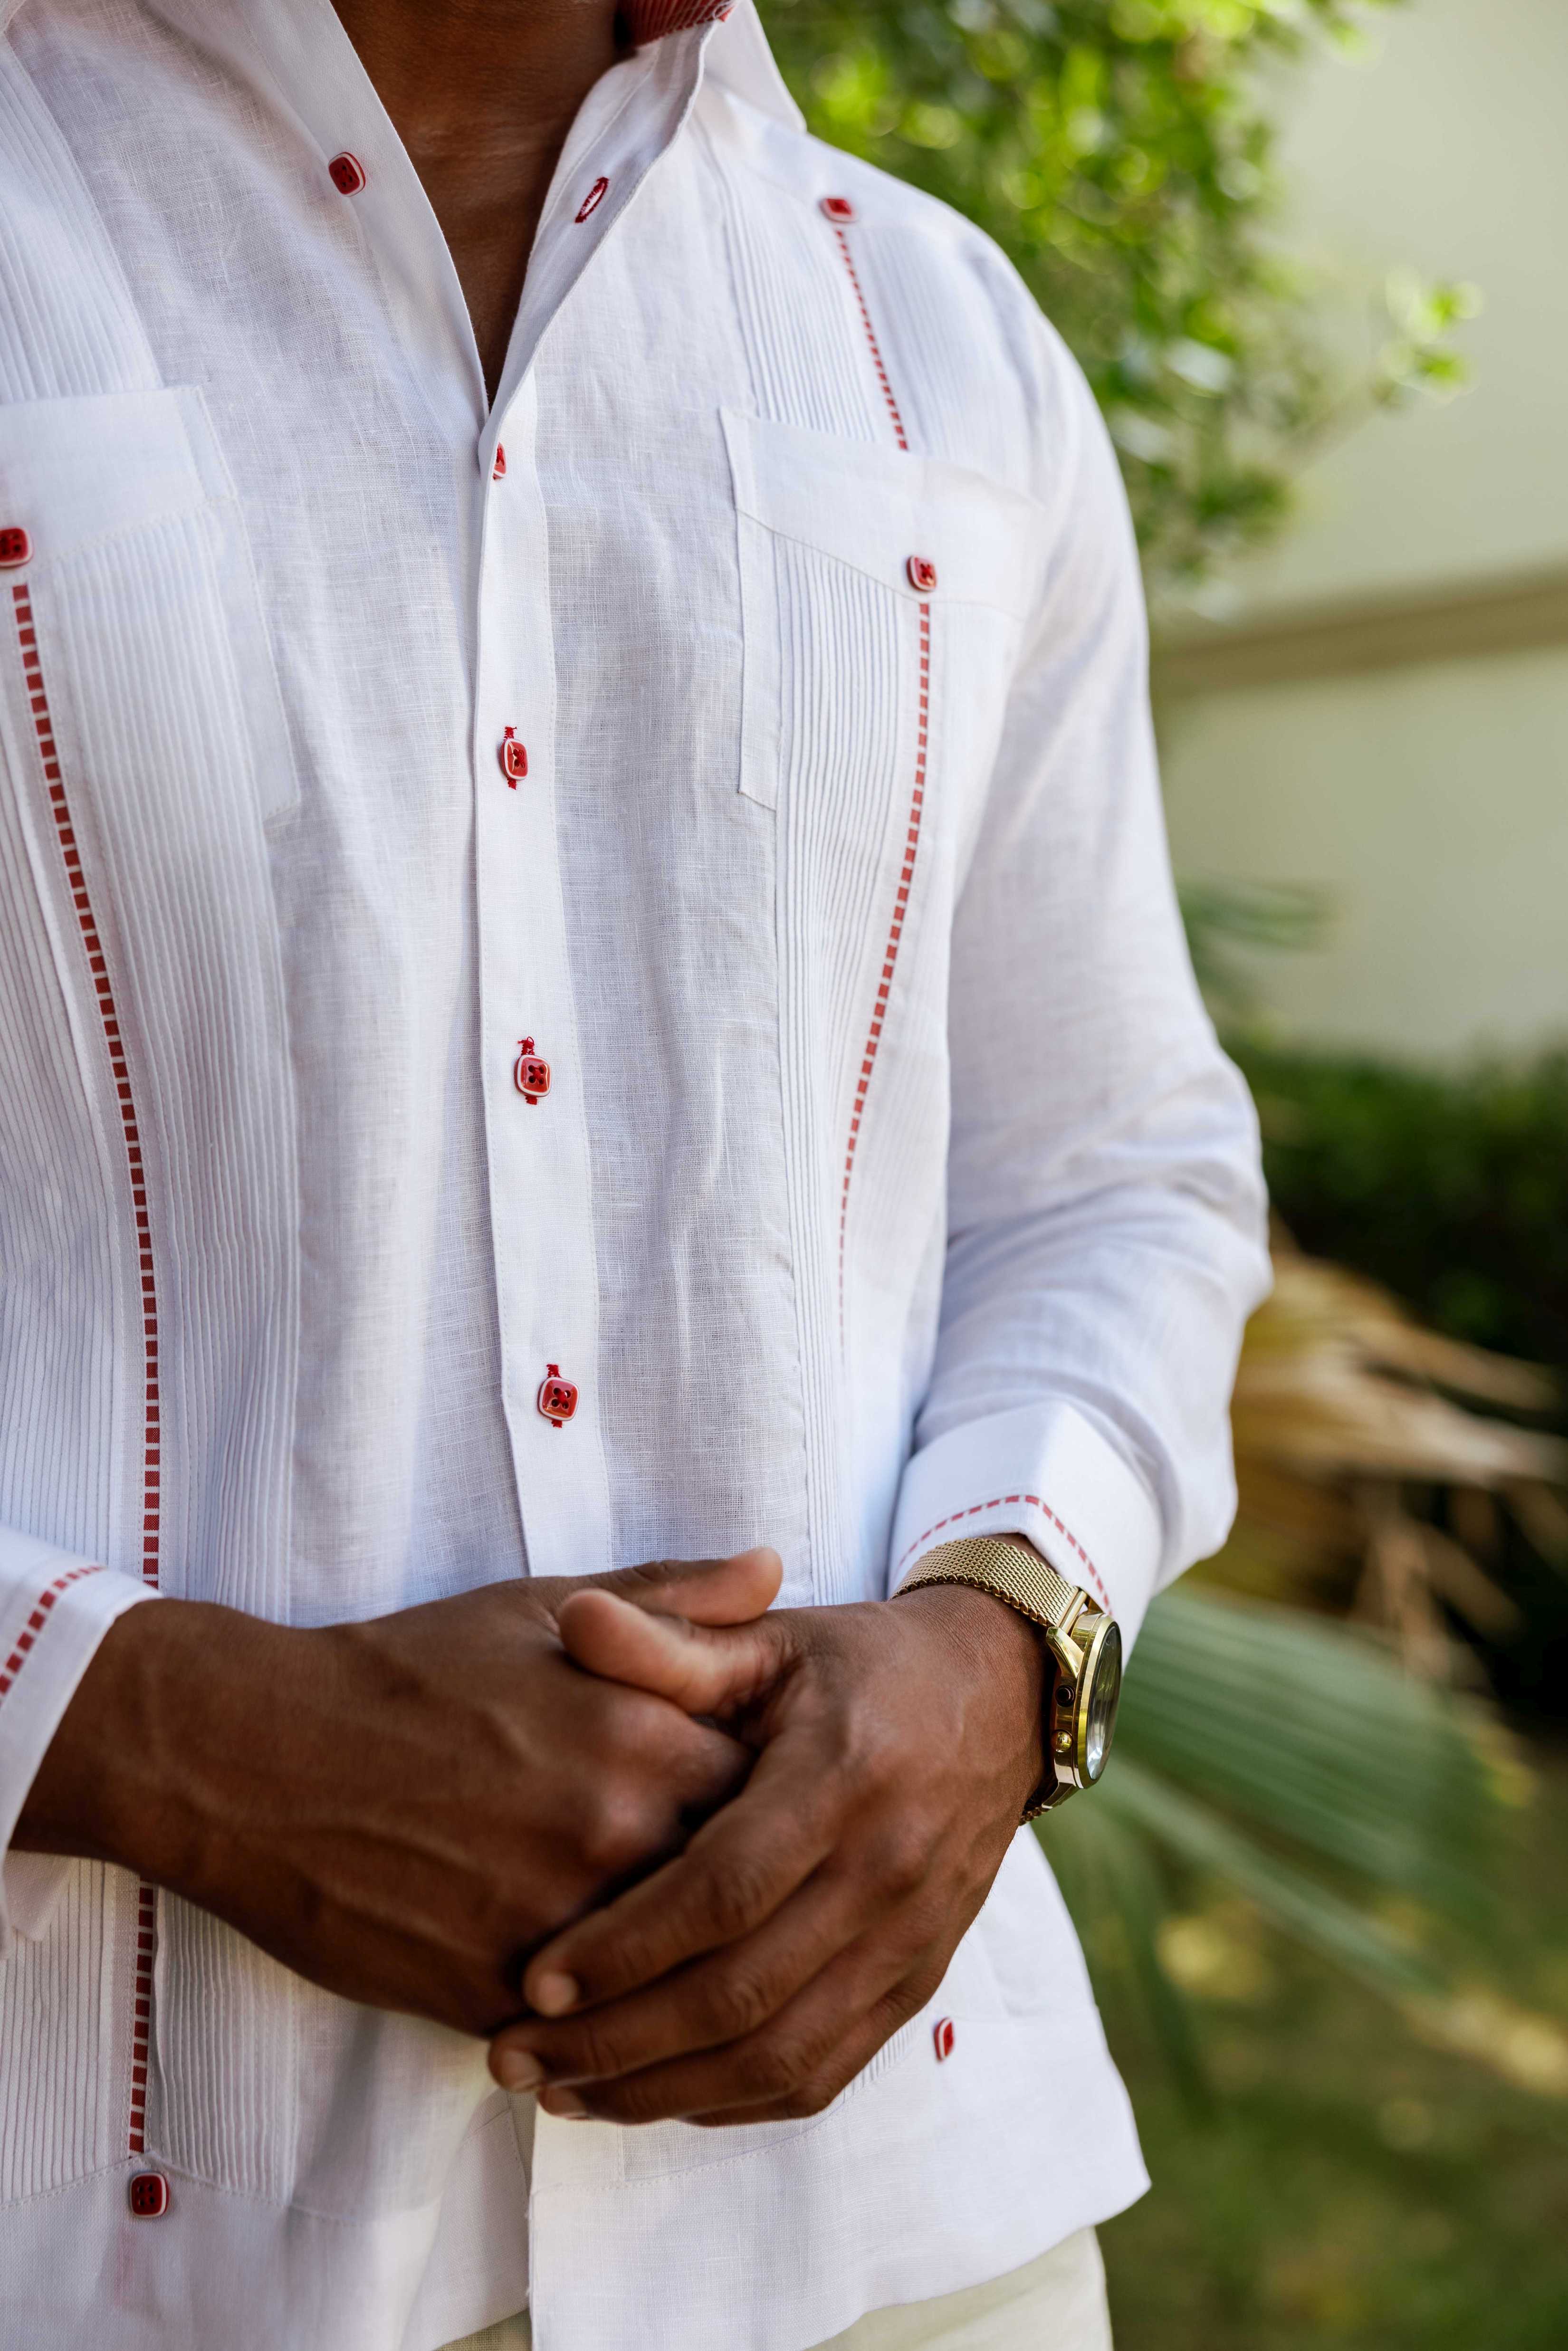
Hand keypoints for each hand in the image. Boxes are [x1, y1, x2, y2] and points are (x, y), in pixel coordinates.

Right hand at [15, 1548, 781, 2036]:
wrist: (259, 1759)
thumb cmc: (406, 1673)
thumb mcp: (542, 1609)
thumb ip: (673, 1600)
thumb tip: (774, 1566)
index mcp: (641, 1737)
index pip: (776, 1791)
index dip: (777, 1797)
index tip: (769, 1796)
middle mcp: (615, 1836)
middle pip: (738, 1888)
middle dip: (743, 1887)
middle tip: (739, 1879)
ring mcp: (557, 1925)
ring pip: (672, 1972)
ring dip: (681, 1964)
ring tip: (682, 1949)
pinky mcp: (495, 1996)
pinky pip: (593, 2026)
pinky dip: (607, 2013)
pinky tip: (607, 1994)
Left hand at [488, 1580, 1044, 2123]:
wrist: (999, 1697)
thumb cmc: (858, 1666)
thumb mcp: (771, 1637)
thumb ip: (670, 1640)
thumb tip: (574, 1619)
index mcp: (842, 1778)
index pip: (724, 1889)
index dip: (626, 1945)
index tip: (532, 1982)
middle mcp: (885, 1871)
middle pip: (741, 1992)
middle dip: (617, 2040)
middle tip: (513, 2058)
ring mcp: (909, 1940)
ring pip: (779, 2055)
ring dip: (662, 2090)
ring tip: (560, 2093)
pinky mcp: (917, 1983)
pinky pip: (822, 2073)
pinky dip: (731, 2101)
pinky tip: (652, 2095)